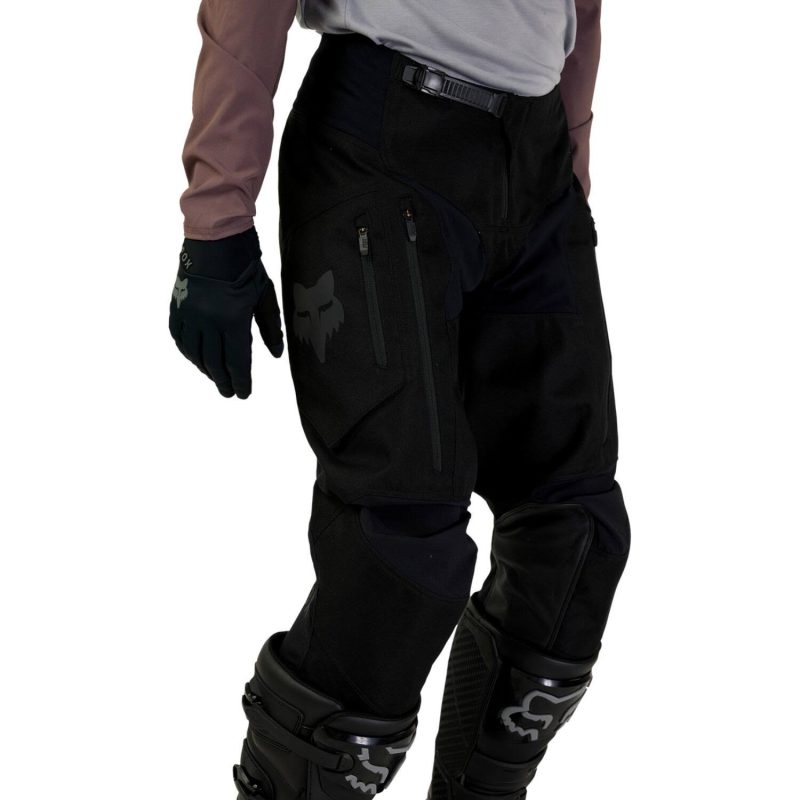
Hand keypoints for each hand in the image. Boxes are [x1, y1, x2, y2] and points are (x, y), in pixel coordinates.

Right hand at [169, 226, 283, 398]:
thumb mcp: (264, 296)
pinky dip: (187, 352)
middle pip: (214, 362)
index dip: (241, 382)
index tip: (244, 394)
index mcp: (232, 321)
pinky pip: (179, 337)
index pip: (237, 362)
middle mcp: (207, 322)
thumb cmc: (246, 266)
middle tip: (229, 393)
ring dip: (205, 369)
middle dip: (223, 381)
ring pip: (194, 353)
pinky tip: (195, 358)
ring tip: (214, 378)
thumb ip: (270, 328)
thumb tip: (276, 354)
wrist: (216, 237)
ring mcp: (189, 314)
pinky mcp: (177, 305)